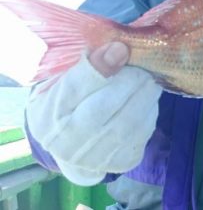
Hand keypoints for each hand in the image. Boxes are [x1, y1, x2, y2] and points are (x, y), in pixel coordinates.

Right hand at [26, 42, 161, 184]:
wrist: (74, 143)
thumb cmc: (70, 100)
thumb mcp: (67, 78)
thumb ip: (88, 62)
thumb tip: (120, 47)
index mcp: (46, 113)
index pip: (73, 88)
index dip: (99, 67)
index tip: (121, 48)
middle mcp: (65, 142)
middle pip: (102, 108)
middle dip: (129, 81)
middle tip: (142, 65)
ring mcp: (93, 157)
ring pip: (127, 123)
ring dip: (145, 95)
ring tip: (149, 79)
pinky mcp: (121, 162)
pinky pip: (142, 133)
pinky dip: (150, 110)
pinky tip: (148, 97)